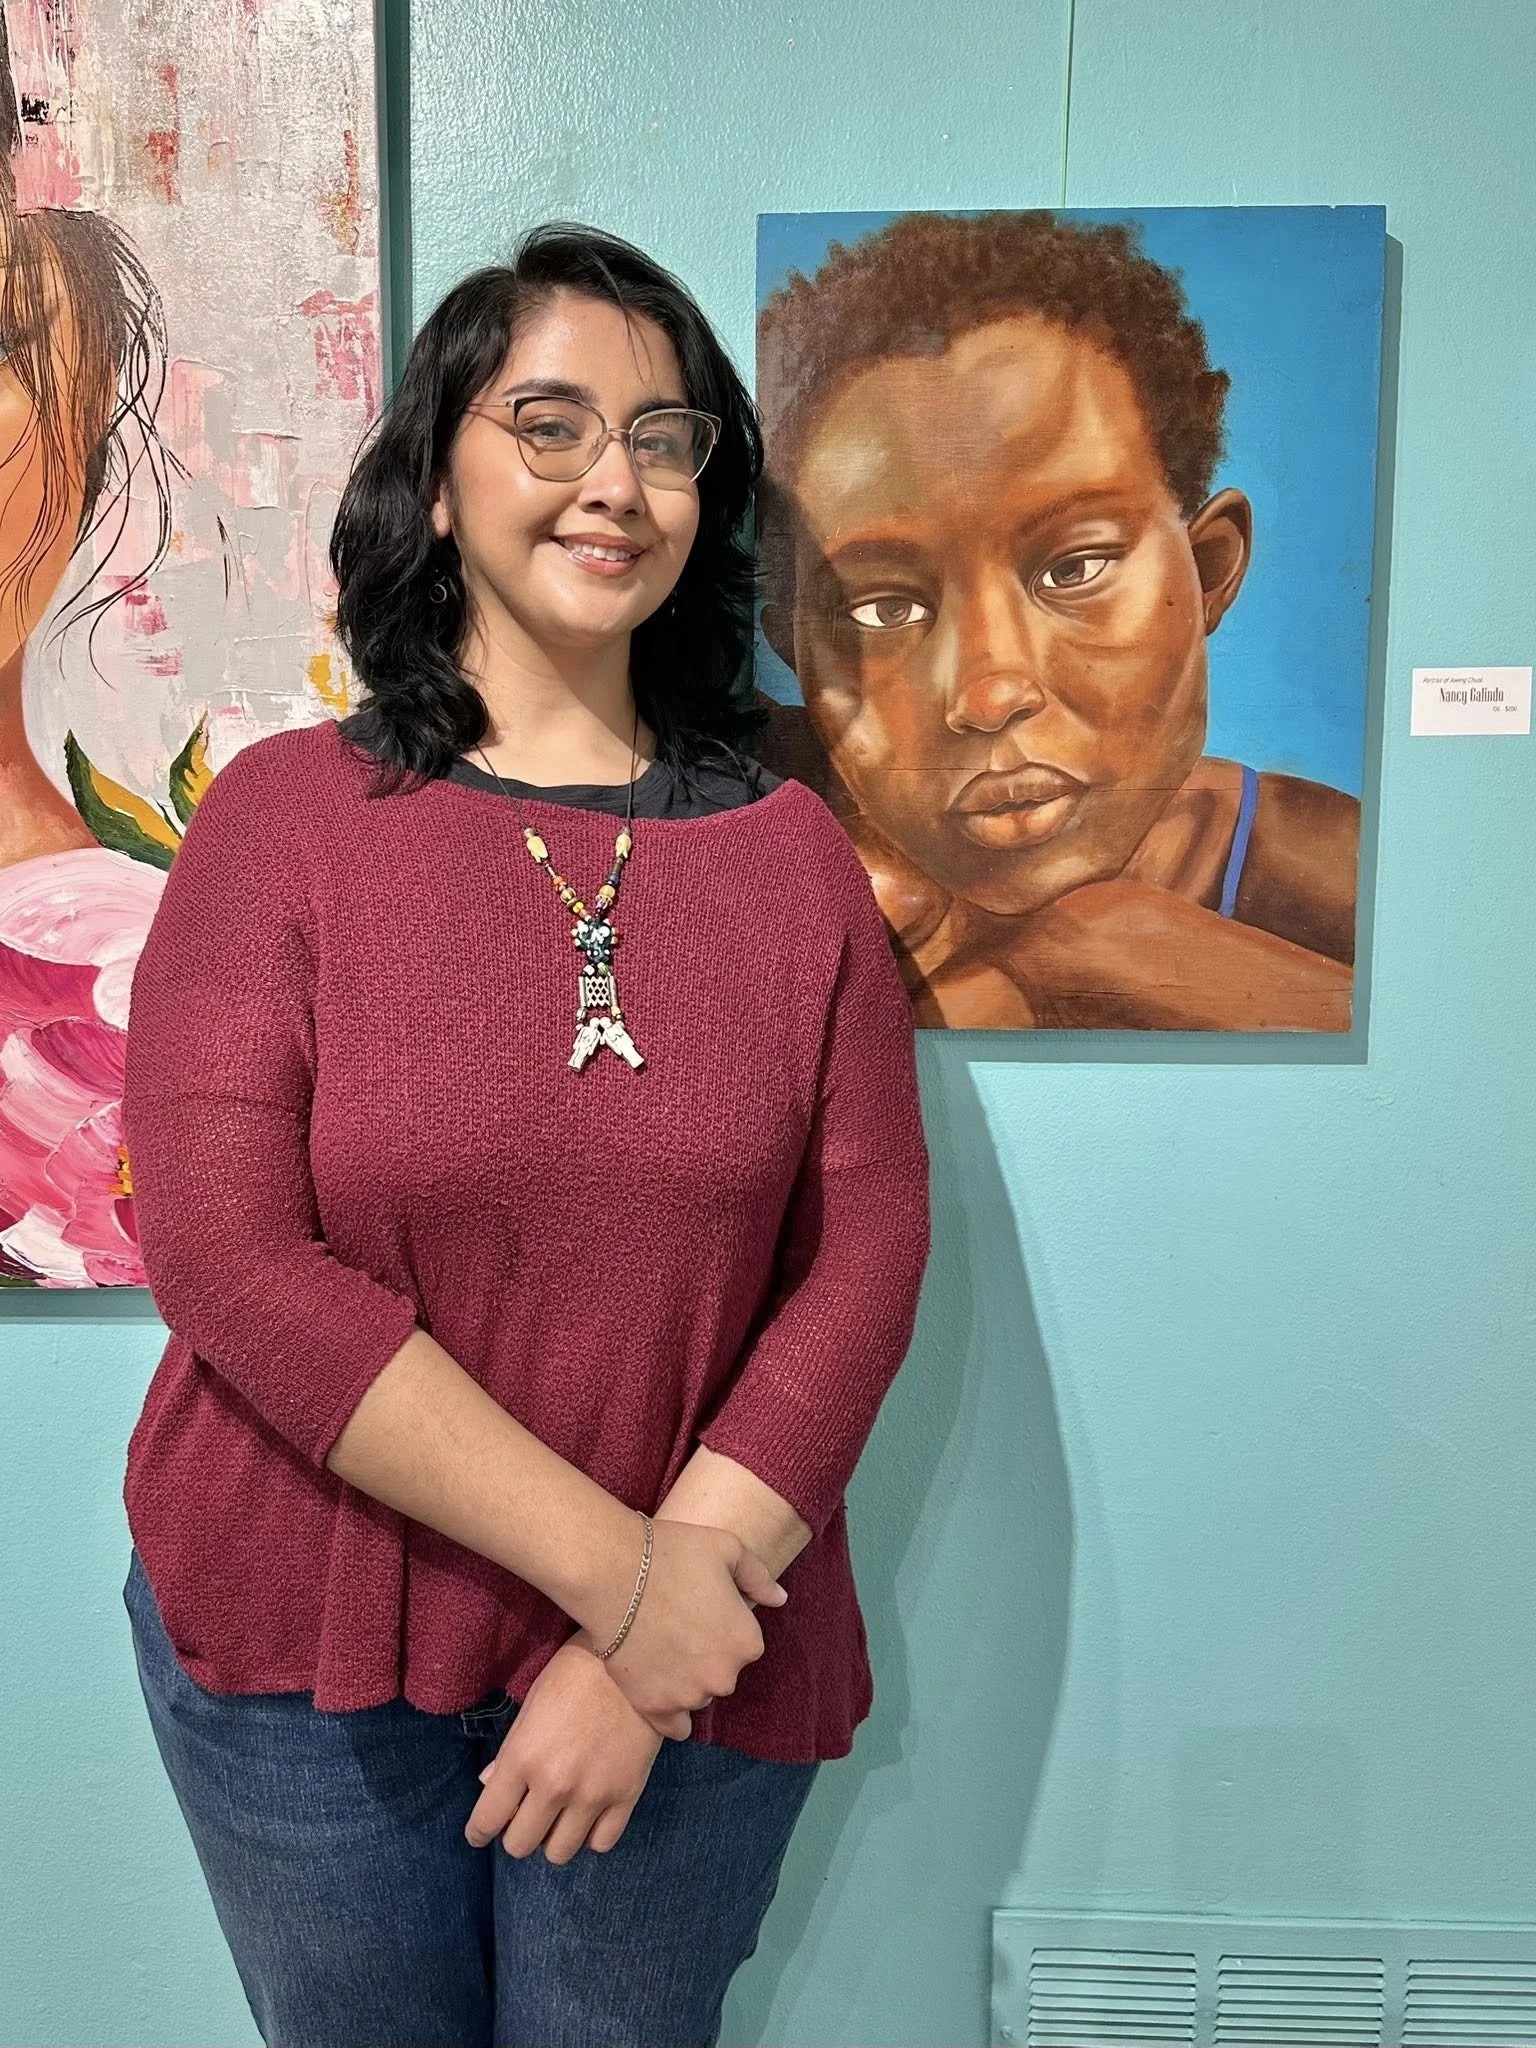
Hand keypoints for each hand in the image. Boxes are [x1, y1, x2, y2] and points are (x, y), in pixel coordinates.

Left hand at [464, 1639, 663, 1863]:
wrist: (635, 1658)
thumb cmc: (574, 1674)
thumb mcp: (532, 1706)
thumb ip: (510, 1752)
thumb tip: (490, 1784)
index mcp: (523, 1758)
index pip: (487, 1820)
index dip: (478, 1832)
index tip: (480, 1833)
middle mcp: (554, 1785)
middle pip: (520, 1845)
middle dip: (516, 1833)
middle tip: (524, 1815)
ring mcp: (592, 1795)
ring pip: (559, 1853)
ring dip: (552, 1838)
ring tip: (558, 1816)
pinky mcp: (626, 1796)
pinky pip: (601, 1843)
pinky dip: (590, 1835)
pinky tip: (589, 1814)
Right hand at [595, 1517, 785, 1739]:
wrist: (614, 1572)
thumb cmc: (674, 1553)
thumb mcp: (728, 1549)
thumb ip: (759, 1578)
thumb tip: (780, 1598)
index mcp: (747, 1643)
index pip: (743, 1642)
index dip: (721, 1623)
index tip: (699, 1607)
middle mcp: (724, 1677)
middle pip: (721, 1671)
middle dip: (705, 1653)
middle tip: (677, 1624)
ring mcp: (688, 1696)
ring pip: (697, 1694)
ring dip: (686, 1679)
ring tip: (659, 1645)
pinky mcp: (653, 1707)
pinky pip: (674, 1726)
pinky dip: (670, 1712)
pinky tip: (661, 1690)